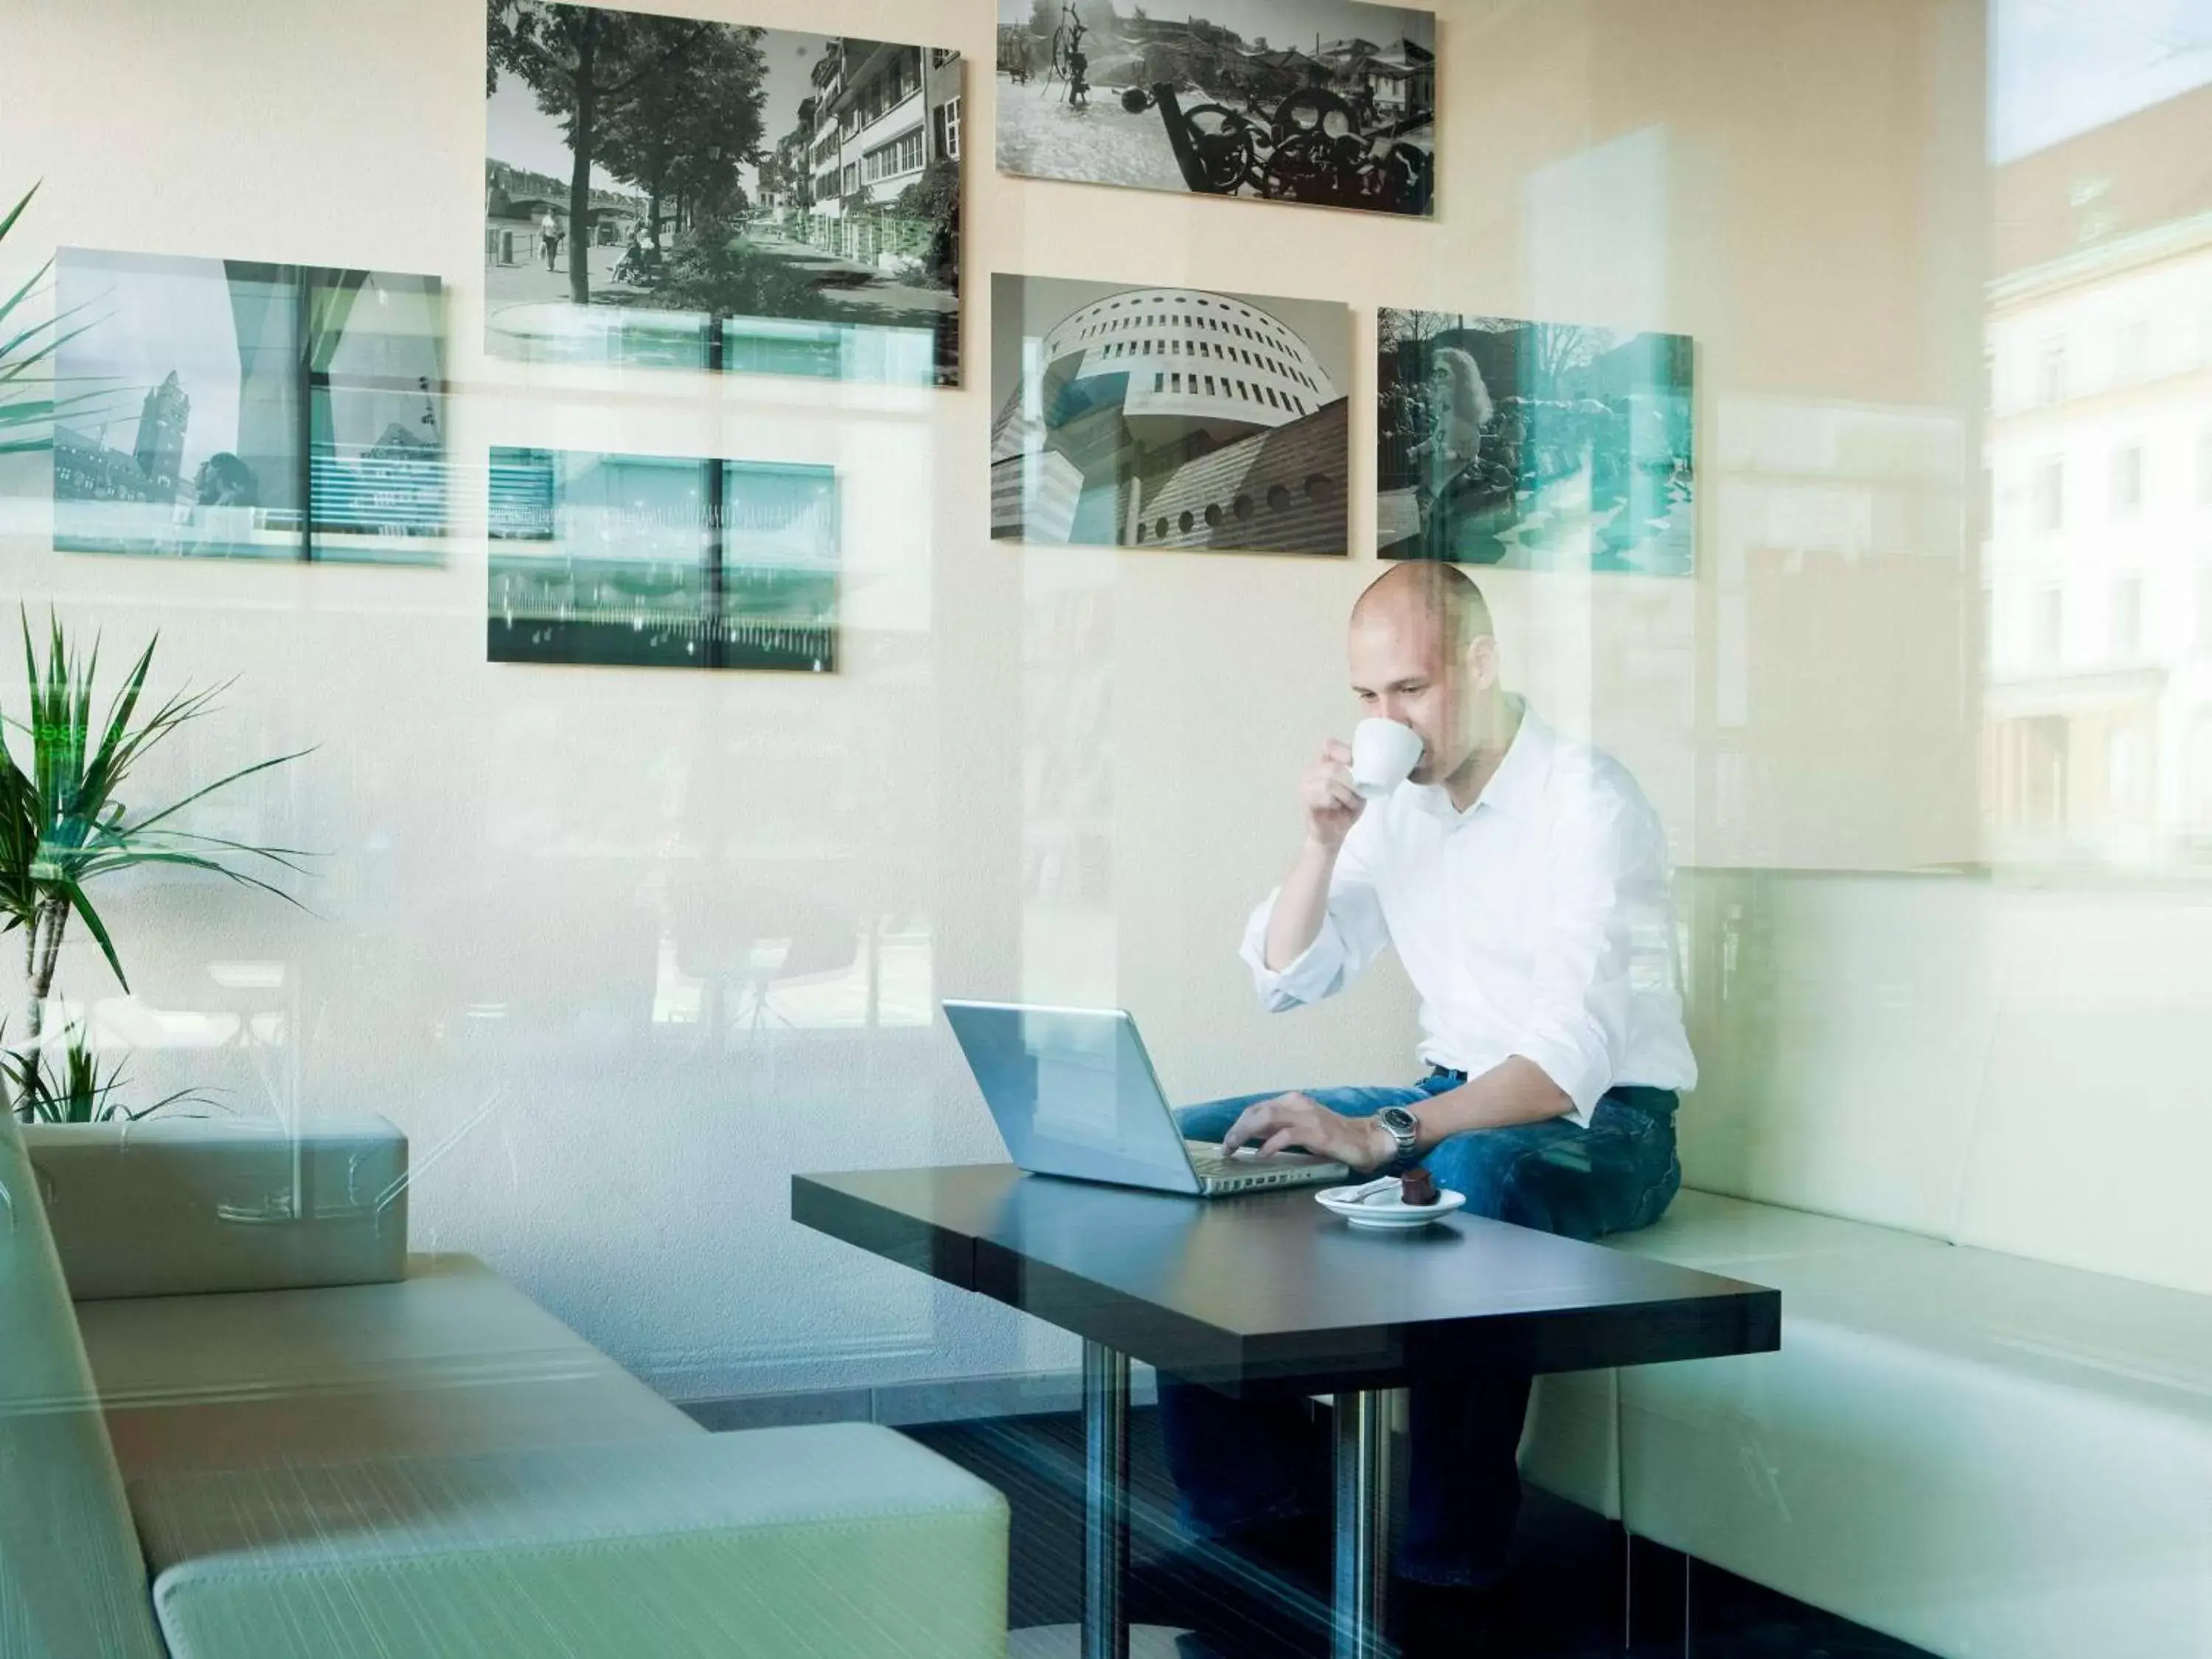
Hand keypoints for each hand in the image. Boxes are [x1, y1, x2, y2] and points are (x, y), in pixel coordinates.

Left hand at [1221, 1092, 1396, 1171]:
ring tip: (1235, 1147)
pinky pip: (1287, 1135)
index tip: (1228, 1141)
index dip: (1240, 1124)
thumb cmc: (1333, 1137)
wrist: (1364, 1140)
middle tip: (1226, 1146)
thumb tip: (1251, 1137)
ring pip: (1268, 1117)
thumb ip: (1278, 1128)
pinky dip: (1271, 1144)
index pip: (1257, 1108)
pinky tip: (1262, 1154)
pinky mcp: (1316, 1132)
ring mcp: (1307, 1116)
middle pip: (1258, 1111)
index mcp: (1292, 1102)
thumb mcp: (1301, 1129)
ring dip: (1247, 1132)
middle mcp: (1297, 1104)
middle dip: (1238, 1128)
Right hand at [1298, 739, 1364, 849]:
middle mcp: (1310, 771)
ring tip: (1349, 805)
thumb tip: (1368, 762)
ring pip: (1329, 783)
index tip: (1356, 766)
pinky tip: (1337, 809)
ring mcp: (1305, 786)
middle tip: (1357, 795)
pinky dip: (1337, 803)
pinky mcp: (1306, 802)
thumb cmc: (1346, 809)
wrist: (1334, 835)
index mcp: (1323, 763)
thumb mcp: (1358, 787)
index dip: (1344, 752)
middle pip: (1333, 767)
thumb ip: (1359, 771)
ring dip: (1346, 796)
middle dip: (1351, 783)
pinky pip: (1325, 796)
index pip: (1329, 745)